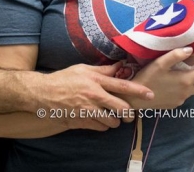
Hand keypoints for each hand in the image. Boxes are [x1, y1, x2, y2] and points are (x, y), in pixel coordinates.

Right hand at [37, 62, 153, 129]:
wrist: (43, 94)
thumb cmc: (63, 79)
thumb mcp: (83, 69)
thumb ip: (103, 70)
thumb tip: (120, 65)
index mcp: (96, 81)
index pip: (122, 86)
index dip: (138, 90)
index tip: (150, 94)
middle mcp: (94, 96)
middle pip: (121, 108)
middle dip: (129, 113)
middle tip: (130, 114)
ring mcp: (88, 111)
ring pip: (112, 122)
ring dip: (115, 121)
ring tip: (113, 117)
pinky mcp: (82, 122)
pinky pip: (100, 128)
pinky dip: (103, 126)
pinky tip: (100, 120)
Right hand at [128, 48, 193, 108]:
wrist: (135, 99)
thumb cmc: (147, 78)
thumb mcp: (159, 63)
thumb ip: (175, 55)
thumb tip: (191, 49)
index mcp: (186, 80)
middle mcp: (187, 92)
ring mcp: (181, 99)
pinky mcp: (175, 104)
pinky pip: (188, 95)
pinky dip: (192, 87)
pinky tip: (185, 81)